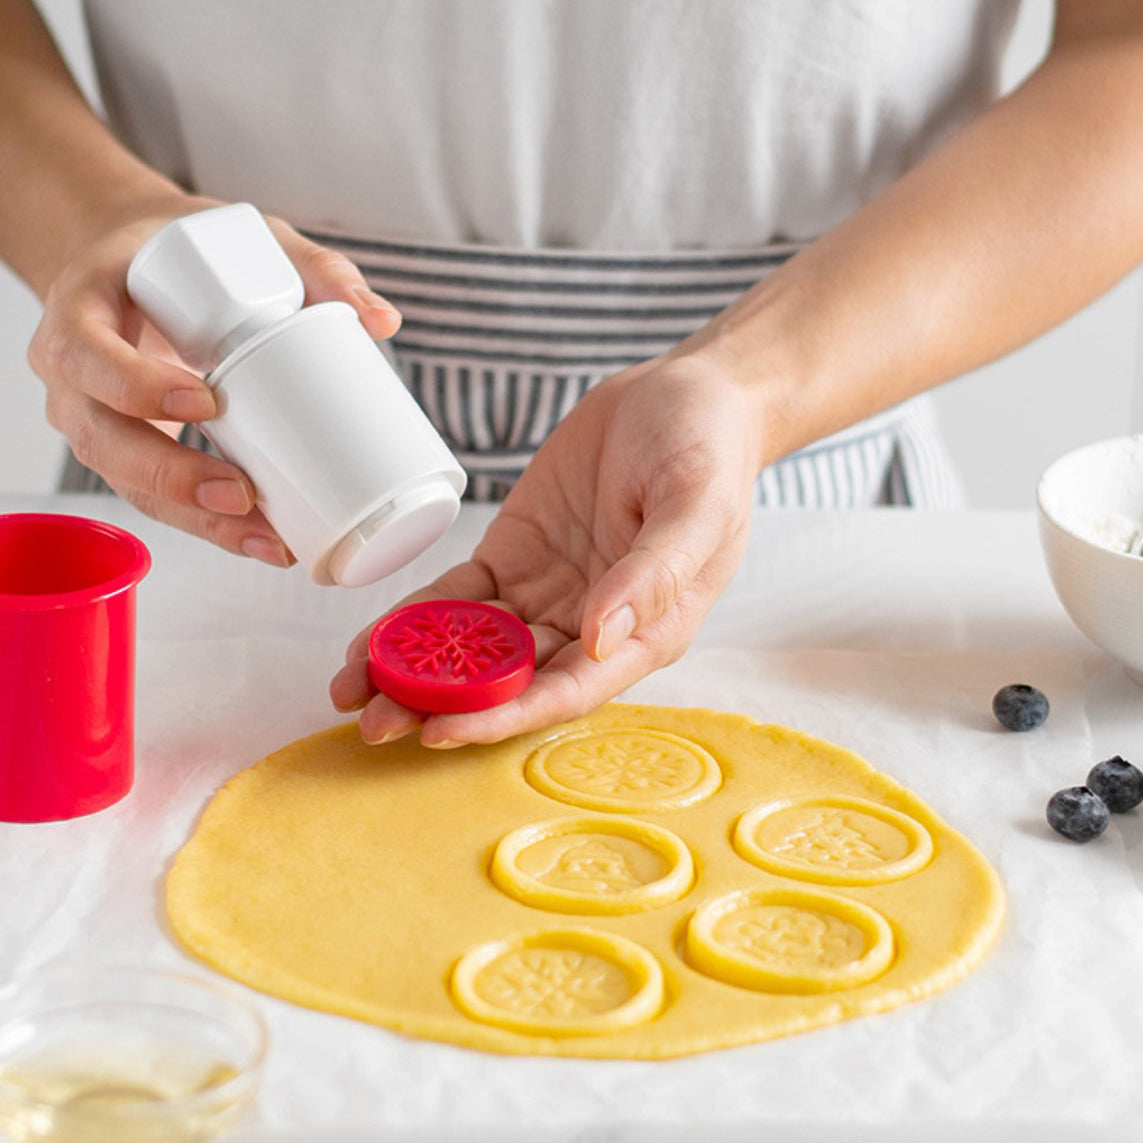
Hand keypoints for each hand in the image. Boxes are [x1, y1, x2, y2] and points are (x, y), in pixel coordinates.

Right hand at [27, 194, 402, 562]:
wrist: (143, 262)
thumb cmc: (190, 249)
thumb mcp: (246, 238)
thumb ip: (315, 268)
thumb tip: (384, 319)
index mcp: (84, 305)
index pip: (87, 350)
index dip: (135, 384)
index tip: (206, 401)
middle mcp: (75, 369)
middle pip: (102, 437)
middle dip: (172, 476)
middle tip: (243, 493)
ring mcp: (95, 415)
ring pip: (128, 482)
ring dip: (198, 518)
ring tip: (267, 538)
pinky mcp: (129, 448)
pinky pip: (154, 496)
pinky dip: (207, 524)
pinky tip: (258, 542)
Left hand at [330, 351, 764, 745]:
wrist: (685, 395)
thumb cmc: (708, 451)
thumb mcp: (695, 506)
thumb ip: (652, 573)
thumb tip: (597, 640)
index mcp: (642, 633)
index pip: (565, 691)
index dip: (503, 715)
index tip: (442, 729)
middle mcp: (587, 628)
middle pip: (507, 682)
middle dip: (439, 705)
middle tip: (370, 722)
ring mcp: (547, 594)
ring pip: (472, 647)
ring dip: (414, 670)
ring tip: (348, 688)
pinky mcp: (513, 557)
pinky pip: (458, 596)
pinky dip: (415, 617)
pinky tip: (371, 637)